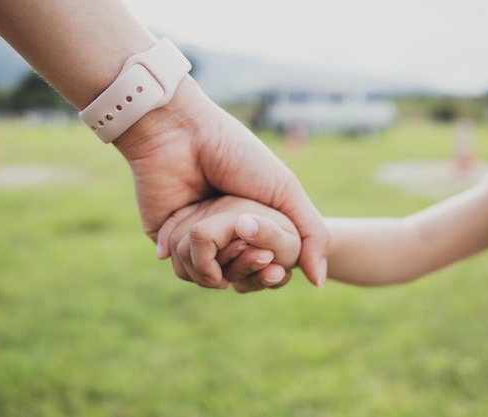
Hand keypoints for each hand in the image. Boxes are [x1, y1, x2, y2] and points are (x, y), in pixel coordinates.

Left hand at [114, 77, 328, 287]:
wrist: (184, 135)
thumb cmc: (238, 156)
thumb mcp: (286, 190)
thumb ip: (312, 234)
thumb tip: (319, 283)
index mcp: (252, 226)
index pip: (267, 269)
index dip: (271, 274)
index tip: (275, 268)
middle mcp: (224, 235)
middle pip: (239, 278)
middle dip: (246, 268)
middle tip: (247, 242)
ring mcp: (194, 239)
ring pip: (208, 280)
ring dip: (218, 261)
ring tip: (221, 229)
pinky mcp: (167, 239)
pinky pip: (181, 269)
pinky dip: (193, 256)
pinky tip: (197, 228)